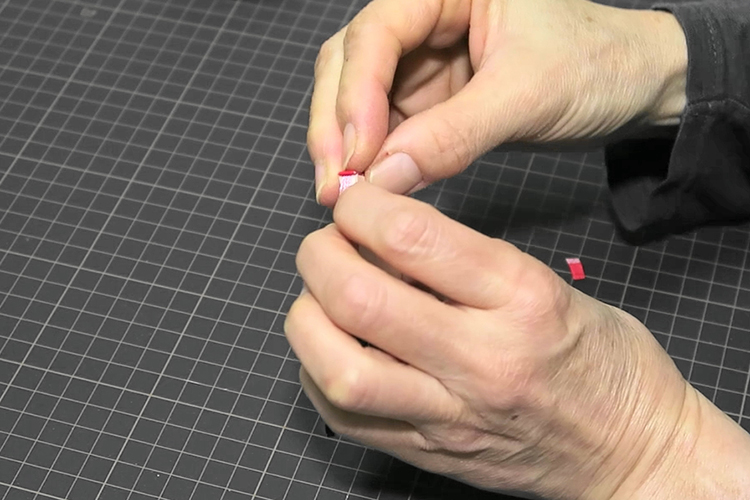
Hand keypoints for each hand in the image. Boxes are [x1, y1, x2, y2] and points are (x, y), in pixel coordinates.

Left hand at [286, 182, 749, 498]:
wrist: (632, 455)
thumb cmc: (604, 364)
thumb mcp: (550, 286)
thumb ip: (466, 262)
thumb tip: (379, 238)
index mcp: (522, 300)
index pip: (413, 236)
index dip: (362, 205)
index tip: (355, 200)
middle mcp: (482, 359)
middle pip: (359, 299)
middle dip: (321, 255)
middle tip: (327, 244)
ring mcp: (450, 415)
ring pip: (340, 370)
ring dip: (308, 321)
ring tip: (320, 300)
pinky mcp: (428, 451)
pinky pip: (344, 417)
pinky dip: (318, 372)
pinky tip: (334, 349)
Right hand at [308, 0, 687, 204]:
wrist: (635, 87)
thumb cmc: (596, 65)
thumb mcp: (527, 95)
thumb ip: (453, 134)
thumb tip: (382, 178)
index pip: (376, 33)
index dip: (357, 94)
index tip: (355, 155)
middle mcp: (424, 17)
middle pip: (350, 62)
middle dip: (337, 123)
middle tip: (334, 184)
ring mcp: (423, 61)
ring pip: (358, 98)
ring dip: (346, 146)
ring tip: (343, 194)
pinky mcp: (431, 99)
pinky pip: (386, 127)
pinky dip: (374, 158)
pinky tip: (371, 188)